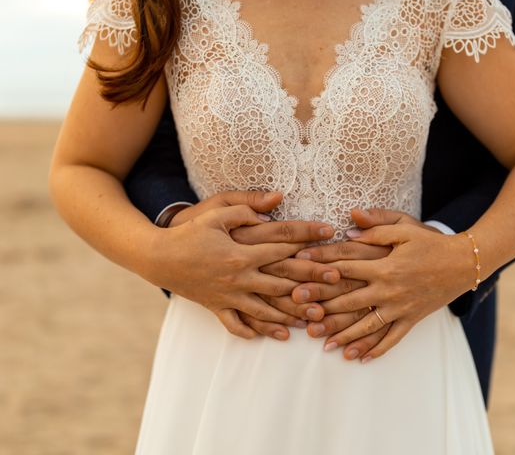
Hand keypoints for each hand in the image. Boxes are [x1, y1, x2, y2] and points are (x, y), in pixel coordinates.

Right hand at [158, 190, 340, 339]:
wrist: (157, 257)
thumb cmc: (188, 232)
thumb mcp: (215, 212)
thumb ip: (246, 206)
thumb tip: (277, 200)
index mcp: (241, 252)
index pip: (282, 243)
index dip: (307, 235)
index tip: (328, 231)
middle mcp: (239, 277)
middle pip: (283, 281)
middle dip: (312, 280)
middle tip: (336, 280)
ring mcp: (229, 295)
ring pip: (266, 309)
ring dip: (291, 314)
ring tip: (313, 318)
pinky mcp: (217, 306)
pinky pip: (237, 324)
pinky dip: (255, 331)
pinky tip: (273, 336)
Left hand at [309, 208, 473, 361]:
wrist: (465, 263)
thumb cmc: (431, 243)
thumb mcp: (405, 227)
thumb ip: (377, 226)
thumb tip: (350, 223)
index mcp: (384, 266)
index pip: (344, 267)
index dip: (320, 266)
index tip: (299, 269)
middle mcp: (389, 290)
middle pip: (349, 300)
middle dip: (323, 307)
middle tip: (299, 315)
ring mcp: (400, 307)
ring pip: (367, 326)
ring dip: (345, 336)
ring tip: (323, 345)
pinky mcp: (412, 319)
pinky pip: (392, 338)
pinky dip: (377, 350)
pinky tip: (360, 359)